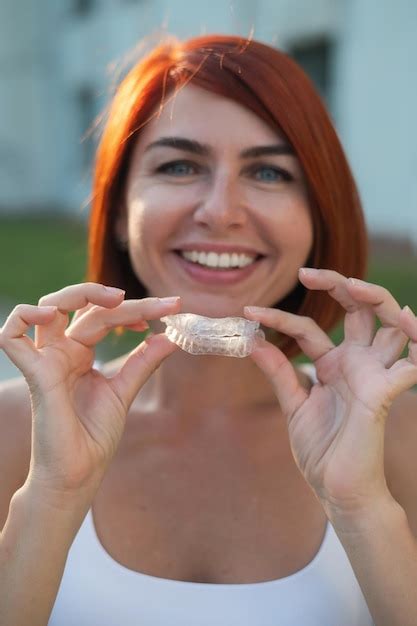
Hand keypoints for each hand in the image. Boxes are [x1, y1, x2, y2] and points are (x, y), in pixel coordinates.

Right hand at [0, 283, 180, 497]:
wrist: (79, 474)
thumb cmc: (94, 437)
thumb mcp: (124, 391)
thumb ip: (143, 362)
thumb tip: (169, 336)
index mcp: (80, 354)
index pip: (105, 317)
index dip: (138, 309)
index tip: (172, 308)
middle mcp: (62, 352)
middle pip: (84, 308)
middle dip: (121, 300)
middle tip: (157, 305)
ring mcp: (47, 360)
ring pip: (47, 308)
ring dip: (77, 294)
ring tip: (115, 300)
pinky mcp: (36, 375)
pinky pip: (11, 337)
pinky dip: (24, 317)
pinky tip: (52, 314)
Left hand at [245, 269, 416, 521]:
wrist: (337, 490)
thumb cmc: (321, 451)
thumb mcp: (294, 405)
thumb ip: (279, 373)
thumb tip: (253, 342)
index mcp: (335, 365)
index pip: (309, 328)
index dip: (280, 318)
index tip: (248, 313)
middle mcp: (357, 364)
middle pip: (360, 311)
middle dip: (339, 285)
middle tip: (307, 273)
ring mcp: (374, 376)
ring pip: (390, 326)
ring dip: (378, 300)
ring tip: (352, 284)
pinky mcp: (385, 394)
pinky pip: (410, 364)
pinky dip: (415, 340)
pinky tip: (406, 319)